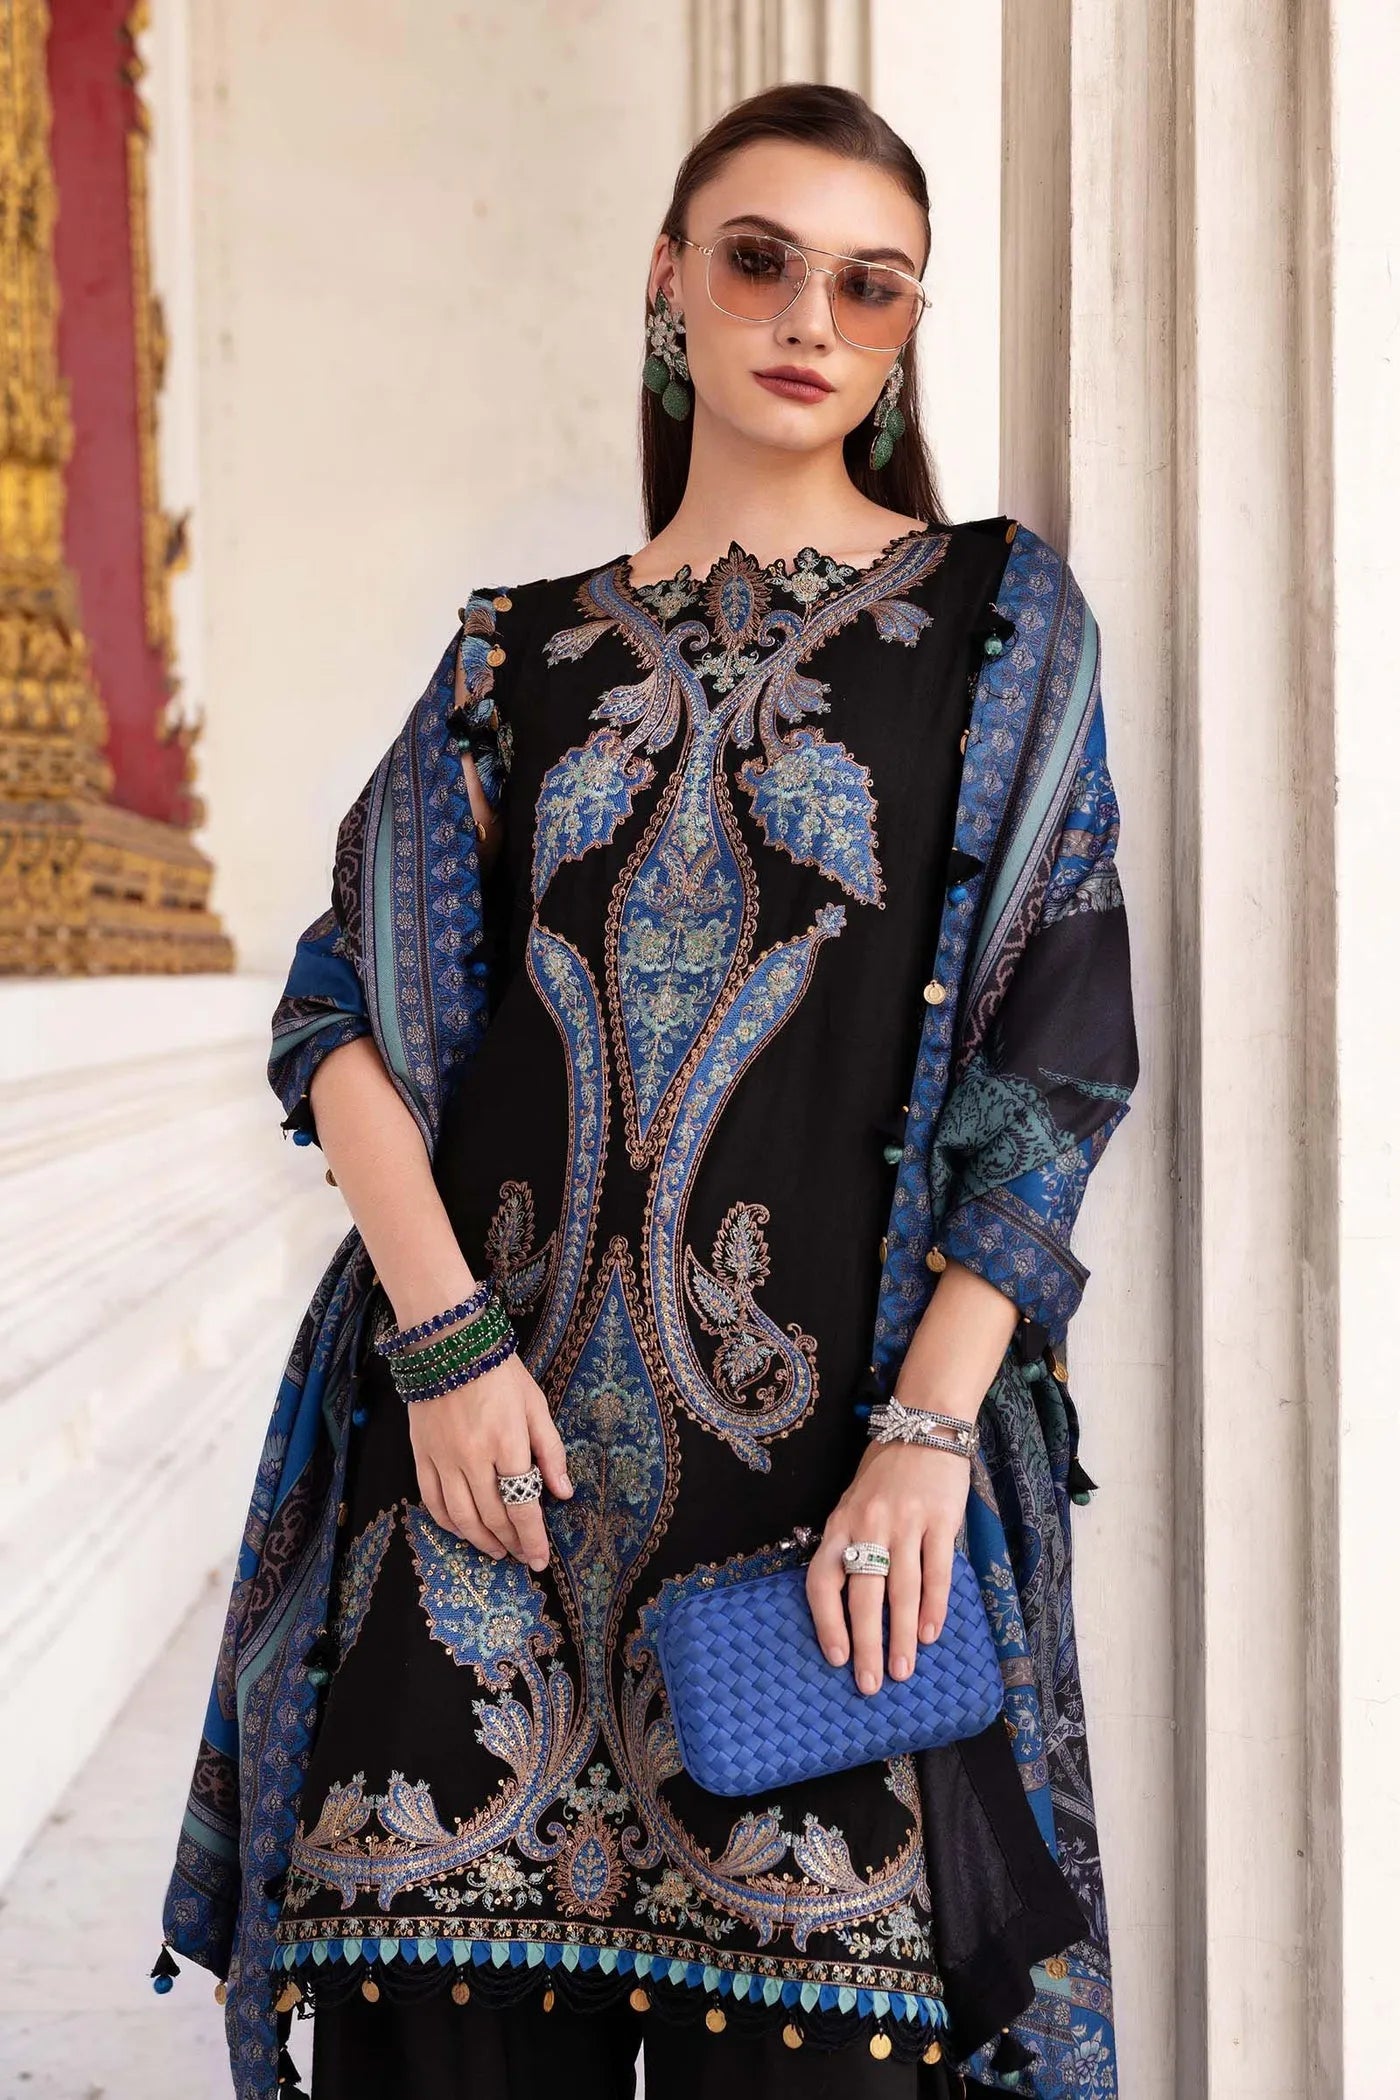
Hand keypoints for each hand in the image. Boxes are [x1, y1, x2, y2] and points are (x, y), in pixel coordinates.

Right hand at [407, 1349, 571, 1568]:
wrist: (448, 1342)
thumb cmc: (499, 1372)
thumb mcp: (536, 1405)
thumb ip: (551, 1451)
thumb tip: (563, 1493)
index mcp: (507, 1444)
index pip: (522, 1505)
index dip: (533, 1538)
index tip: (541, 1560)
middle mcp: (473, 1458)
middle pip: (493, 1517)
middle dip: (512, 1544)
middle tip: (524, 1558)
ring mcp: (443, 1459)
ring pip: (461, 1517)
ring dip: (481, 1541)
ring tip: (498, 1552)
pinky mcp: (421, 1455)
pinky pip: (432, 1501)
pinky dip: (448, 1523)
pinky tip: (463, 1531)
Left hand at [805, 1440, 970, 1694]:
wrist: (924, 1425)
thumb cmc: (885, 1472)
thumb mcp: (853, 1503)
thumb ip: (850, 1544)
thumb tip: (850, 1604)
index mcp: (839, 1524)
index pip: (823, 1581)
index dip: (827, 1623)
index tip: (836, 1658)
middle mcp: (868, 1525)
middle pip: (864, 1595)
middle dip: (866, 1645)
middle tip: (869, 1684)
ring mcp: (905, 1522)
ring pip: (902, 1591)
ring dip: (901, 1637)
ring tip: (902, 1671)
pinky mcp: (940, 1520)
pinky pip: (936, 1572)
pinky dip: (934, 1607)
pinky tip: (930, 1634)